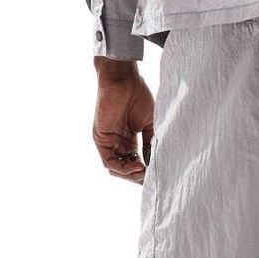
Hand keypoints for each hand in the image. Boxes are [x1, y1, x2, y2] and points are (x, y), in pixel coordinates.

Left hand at [92, 57, 153, 183]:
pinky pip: (109, 162)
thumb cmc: (138, 96)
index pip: (135, 164)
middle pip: (125, 170)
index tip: (157, 176)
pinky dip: (123, 168)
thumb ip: (151, 143)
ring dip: (130, 175)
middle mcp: (117, 143)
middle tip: (151, 177)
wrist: (124, 79)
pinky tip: (136, 166)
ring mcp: (108, 142)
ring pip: (116, 170)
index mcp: (129, 140)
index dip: (144, 173)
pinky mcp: (101, 139)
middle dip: (138, 177)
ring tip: (144, 172)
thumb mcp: (150, 124)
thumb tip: (156, 162)